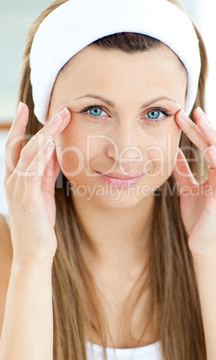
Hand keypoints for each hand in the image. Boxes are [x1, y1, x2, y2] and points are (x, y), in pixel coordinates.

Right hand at [4, 102, 70, 264]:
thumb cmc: (40, 220)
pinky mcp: (27, 200)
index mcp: (16, 177)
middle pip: (19, 145)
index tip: (26, 107)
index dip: (20, 126)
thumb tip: (54, 149)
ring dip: (44, 135)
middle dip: (30, 124)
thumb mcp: (44, 189)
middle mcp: (13, 180)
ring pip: (27, 155)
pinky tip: (49, 144)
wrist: (35, 251)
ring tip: (58, 119)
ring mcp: (17, 189)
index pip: (16, 146)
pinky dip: (40, 156)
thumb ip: (46, 169)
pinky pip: (32, 173)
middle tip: (50, 108)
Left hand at [172, 107, 215, 261]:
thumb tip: (173, 154)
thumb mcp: (186, 189)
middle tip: (192, 111)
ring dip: (212, 137)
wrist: (204, 247)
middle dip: (205, 127)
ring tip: (201, 122)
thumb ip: (182, 172)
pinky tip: (208, 150)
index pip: (207, 146)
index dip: (196, 130)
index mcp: (215, 174)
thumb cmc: (198, 219)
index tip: (182, 116)